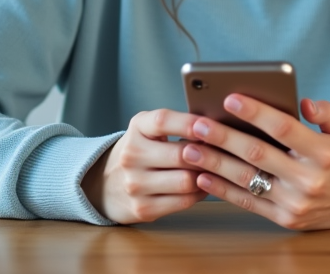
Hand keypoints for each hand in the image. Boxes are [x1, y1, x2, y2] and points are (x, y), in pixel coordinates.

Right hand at [82, 109, 207, 223]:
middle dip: (207, 154)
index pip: (164, 120)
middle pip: (181, 155)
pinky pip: (184, 201)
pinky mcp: (143, 208)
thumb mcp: (148, 130)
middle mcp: (132, 155)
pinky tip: (203, 185)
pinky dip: (199, 193)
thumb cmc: (140, 152)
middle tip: (224, 152)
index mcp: (137, 128)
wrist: (104, 184)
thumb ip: (175, 125)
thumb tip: (216, 126)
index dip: (190, 123)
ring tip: (215, 170)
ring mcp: (135, 184)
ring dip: (206, 176)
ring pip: (186, 181)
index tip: (210, 124)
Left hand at [181, 95, 329, 229]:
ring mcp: (295, 202)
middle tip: (198, 123)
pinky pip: (248, 203)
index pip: (284, 128)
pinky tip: (202, 176)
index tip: (229, 98)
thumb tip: (303, 102)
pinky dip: (222, 190)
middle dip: (224, 137)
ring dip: (214, 164)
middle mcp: (308, 179)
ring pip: (247, 180)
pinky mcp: (285, 219)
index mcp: (323, 153)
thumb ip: (326, 112)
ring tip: (189, 149)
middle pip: (258, 154)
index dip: (255, 113)